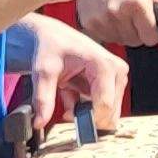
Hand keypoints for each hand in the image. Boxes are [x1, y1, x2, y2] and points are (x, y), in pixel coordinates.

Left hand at [11, 15, 129, 130]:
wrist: (53, 35)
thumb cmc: (52, 47)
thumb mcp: (44, 71)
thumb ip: (43, 98)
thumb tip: (40, 122)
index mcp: (104, 65)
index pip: (104, 104)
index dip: (87, 119)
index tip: (68, 120)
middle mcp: (117, 70)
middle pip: (109, 110)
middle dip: (87, 116)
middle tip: (66, 110)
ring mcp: (117, 77)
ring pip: (108, 111)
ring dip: (86, 111)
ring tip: (69, 94)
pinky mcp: (113, 82)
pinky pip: (104, 106)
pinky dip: (86, 106)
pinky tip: (73, 93)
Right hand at [77, 0, 157, 47]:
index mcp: (136, 4)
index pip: (150, 39)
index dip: (153, 31)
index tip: (149, 22)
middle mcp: (116, 12)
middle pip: (135, 42)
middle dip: (139, 31)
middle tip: (136, 14)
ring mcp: (100, 18)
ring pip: (120, 41)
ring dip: (124, 31)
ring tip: (124, 12)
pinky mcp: (89, 22)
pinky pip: (106, 37)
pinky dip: (111, 30)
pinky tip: (112, 15)